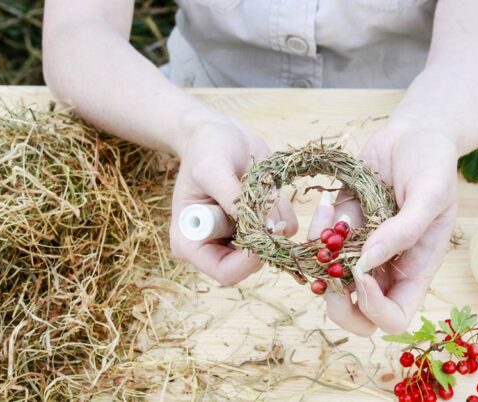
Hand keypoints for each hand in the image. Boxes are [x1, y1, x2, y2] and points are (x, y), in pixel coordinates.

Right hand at [170, 120, 297, 284]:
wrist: (218, 133)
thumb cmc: (205, 148)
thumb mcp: (212, 169)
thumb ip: (234, 200)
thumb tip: (263, 226)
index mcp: (192, 242)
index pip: (226, 272)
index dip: (250, 260)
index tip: (266, 230)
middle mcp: (217, 246)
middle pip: (252, 265)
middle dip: (266, 235)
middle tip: (265, 199)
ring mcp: (241, 237)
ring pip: (274, 246)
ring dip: (274, 214)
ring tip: (256, 182)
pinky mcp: (261, 225)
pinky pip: (285, 227)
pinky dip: (283, 206)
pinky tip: (265, 184)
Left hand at [310, 128, 458, 335]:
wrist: (414, 134)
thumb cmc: (433, 163)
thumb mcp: (431, 193)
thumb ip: (404, 230)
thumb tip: (366, 263)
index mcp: (415, 271)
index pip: (394, 318)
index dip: (375, 308)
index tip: (362, 272)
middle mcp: (386, 269)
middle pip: (357, 316)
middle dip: (338, 305)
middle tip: (327, 274)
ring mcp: (360, 250)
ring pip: (330, 283)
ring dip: (320, 260)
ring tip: (330, 216)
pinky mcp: (341, 228)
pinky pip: (319, 245)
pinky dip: (316, 230)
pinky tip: (327, 204)